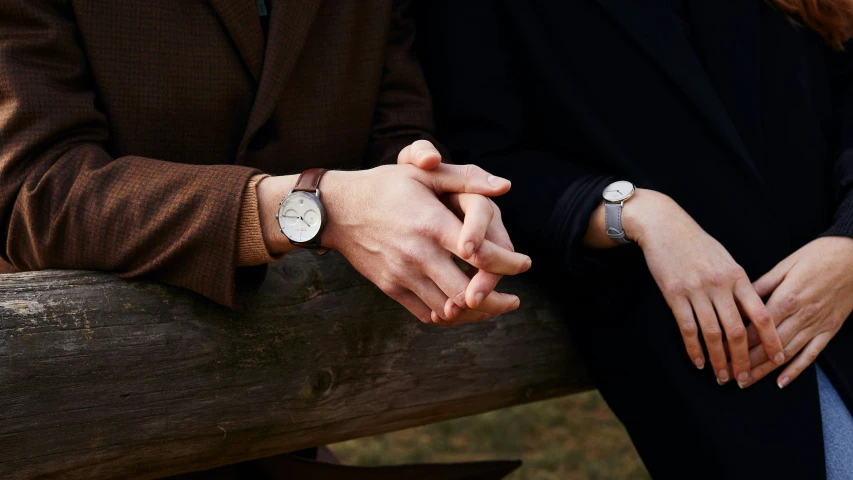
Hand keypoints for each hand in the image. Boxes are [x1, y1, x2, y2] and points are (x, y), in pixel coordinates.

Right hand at [397, 140, 516, 325]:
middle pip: (468, 293)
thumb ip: (466, 178)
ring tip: (494, 309)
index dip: (508, 265)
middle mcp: (418, 254)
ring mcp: (402, 274)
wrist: (336, 209)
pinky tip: (462, 310)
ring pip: (448, 310)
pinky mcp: (391, 287)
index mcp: (432, 224)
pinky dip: (448, 317)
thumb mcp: (423, 174)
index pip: (480, 255)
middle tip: (513, 301)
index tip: (524, 264)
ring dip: (476, 314)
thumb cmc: (385, 186)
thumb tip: (505, 187)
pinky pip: (426, 313)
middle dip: (497, 301)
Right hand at [616, 189, 784, 385]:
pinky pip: (687, 327)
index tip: (777, 357)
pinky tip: (699, 362)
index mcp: (737, 276)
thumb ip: (737, 283)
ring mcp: (696, 290)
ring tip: (722, 376)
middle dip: (743, 359)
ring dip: (719, 359)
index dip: (771, 338)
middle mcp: (719, 285)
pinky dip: (694, 348)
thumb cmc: (695, 242)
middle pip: (737, 330)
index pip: (761, 313)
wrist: (664, 226)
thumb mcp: (724, 258)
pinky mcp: (674, 294)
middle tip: (744, 379)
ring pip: (713, 333)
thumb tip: (749, 310)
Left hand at [742, 237, 852, 387]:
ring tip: (746, 382)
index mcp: (786, 298)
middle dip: (745, 363)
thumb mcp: (785, 265)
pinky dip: (797, 370)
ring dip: (765, 371)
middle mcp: (801, 315)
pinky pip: (812, 354)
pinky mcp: (829, 330)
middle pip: (768, 346)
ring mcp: (816, 325)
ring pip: (786, 354)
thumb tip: (738, 298)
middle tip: (727, 375)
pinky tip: (782, 381)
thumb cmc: (818, 256)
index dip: (735, 343)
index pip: (756, 328)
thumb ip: (761, 285)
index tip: (720, 353)